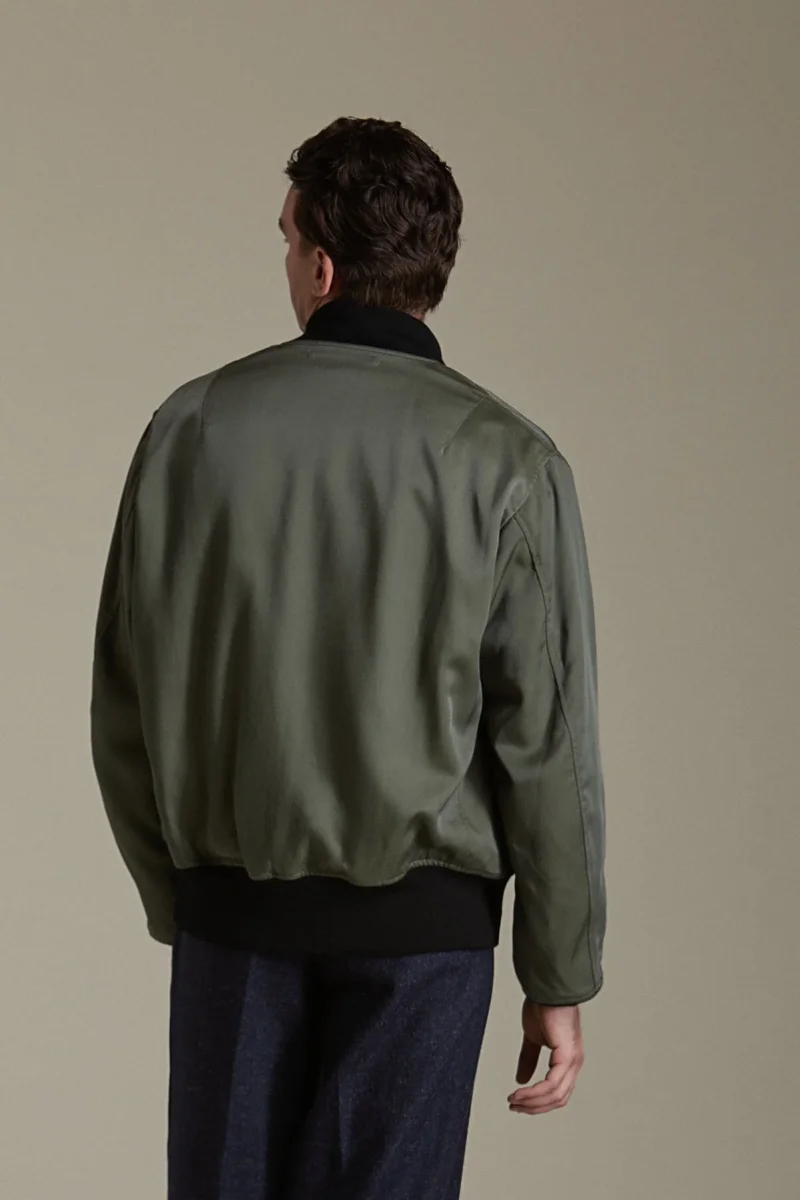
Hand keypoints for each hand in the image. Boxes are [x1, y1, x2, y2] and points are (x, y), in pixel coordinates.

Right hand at [507, 1000, 584, 1114]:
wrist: (546, 989)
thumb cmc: (544, 1007)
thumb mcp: (533, 1038)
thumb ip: (529, 1059)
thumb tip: (521, 1079)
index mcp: (568, 1059)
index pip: (558, 1092)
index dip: (539, 1102)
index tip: (520, 1104)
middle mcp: (574, 1063)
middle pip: (558, 1099)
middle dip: (534, 1107)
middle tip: (515, 1106)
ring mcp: (572, 1060)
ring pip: (555, 1095)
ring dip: (532, 1102)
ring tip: (514, 1101)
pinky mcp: (567, 1055)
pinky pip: (552, 1084)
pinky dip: (534, 1092)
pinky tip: (521, 1092)